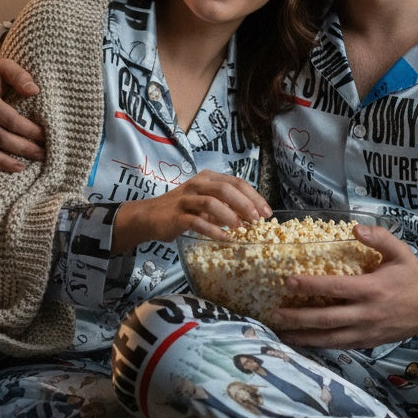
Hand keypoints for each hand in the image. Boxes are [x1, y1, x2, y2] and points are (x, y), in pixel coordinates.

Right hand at [0, 48, 46, 173]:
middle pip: (1, 139)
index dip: (30, 131)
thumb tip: (35, 91)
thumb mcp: (4, 66)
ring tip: (22, 168)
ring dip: (4, 162)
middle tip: (43, 155)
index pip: (11, 121)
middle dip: (24, 149)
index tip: (46, 136)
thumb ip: (20, 76)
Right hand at [112, 171, 272, 252]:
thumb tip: (253, 216)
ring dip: (230, 216)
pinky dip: (213, 231)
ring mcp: (186, 199)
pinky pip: (197, 222)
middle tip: (258, 220)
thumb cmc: (183, 209)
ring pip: (212, 202)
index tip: (267, 212)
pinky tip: (225, 239)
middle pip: (226, 189)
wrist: (150, 216)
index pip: (237, 182)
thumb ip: (226, 206)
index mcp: (208, 178)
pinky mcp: (176, 216)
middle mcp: (197, 184)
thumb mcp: (206, 202)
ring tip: (242, 230)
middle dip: (245, 204)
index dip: (254, 197)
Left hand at [268, 223, 417, 349]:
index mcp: (372, 289)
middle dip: (299, 318)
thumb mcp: (400, 252)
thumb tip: (355, 229)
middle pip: (327, 318)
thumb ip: (379, 238)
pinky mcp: (368, 342)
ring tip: (280, 333)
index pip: (335, 288)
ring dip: (304, 337)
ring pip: (330, 338)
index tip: (288, 281)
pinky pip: (339, 345)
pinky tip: (303, 342)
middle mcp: (367, 313)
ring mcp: (367, 331)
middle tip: (275, 314)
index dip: (310, 285)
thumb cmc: (413, 277)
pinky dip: (319, 345)